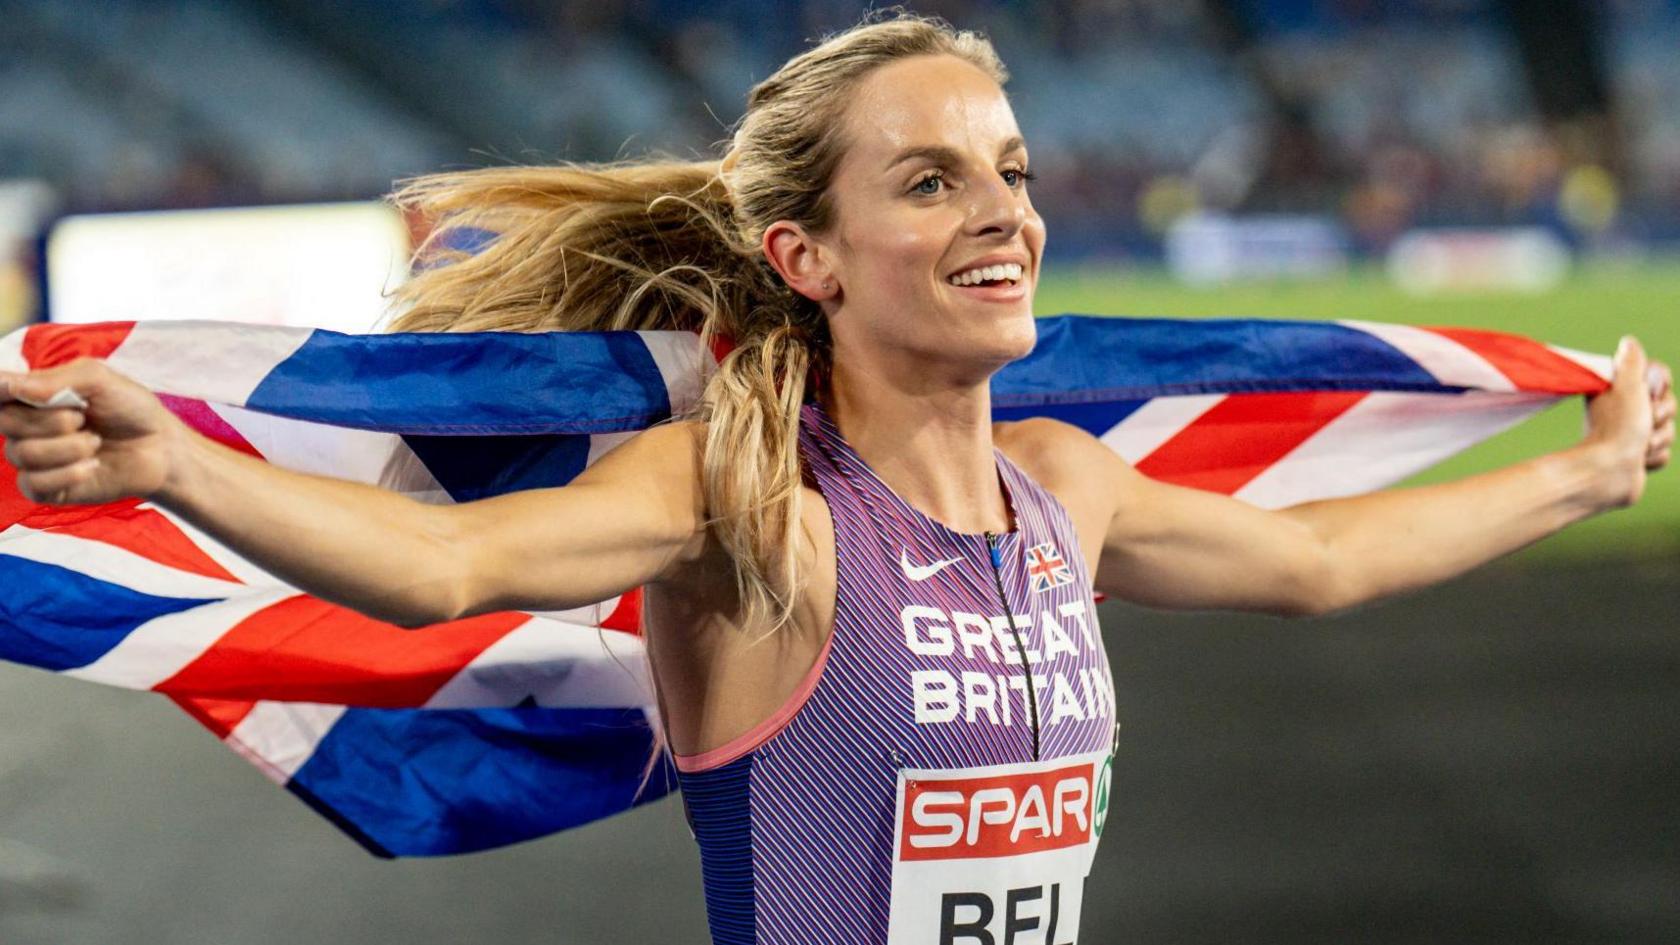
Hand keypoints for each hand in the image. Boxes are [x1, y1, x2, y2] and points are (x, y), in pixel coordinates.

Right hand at [0, 358, 186, 505]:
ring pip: (22, 454)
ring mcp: (34, 458)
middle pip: (5, 422)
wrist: (159, 448)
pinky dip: (67, 474)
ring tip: (95, 442)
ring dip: (69, 448)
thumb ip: (58, 379)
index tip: (12, 389)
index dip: (0, 388)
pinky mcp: (46, 488)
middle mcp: (24, 426)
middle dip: (52, 420)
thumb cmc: (129, 408)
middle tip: (84, 419)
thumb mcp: (100, 380)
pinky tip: (92, 467)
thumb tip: (14, 387)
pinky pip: (33, 484)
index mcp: (31, 394)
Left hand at [1581, 336, 1674, 507]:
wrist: (1608, 472)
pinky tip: (1638, 461)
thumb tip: (1628, 342)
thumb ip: (1631, 363)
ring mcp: (1630, 435)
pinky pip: (1663, 454)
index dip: (1660, 386)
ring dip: (1657, 439)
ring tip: (1638, 446)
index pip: (1658, 378)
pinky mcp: (1636, 458)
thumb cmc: (1618, 426)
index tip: (1649, 394)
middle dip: (1662, 416)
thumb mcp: (1628, 386)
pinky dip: (1653, 458)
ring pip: (1668, 431)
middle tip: (1644, 422)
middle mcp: (1623, 411)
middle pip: (1669, 405)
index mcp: (1618, 390)